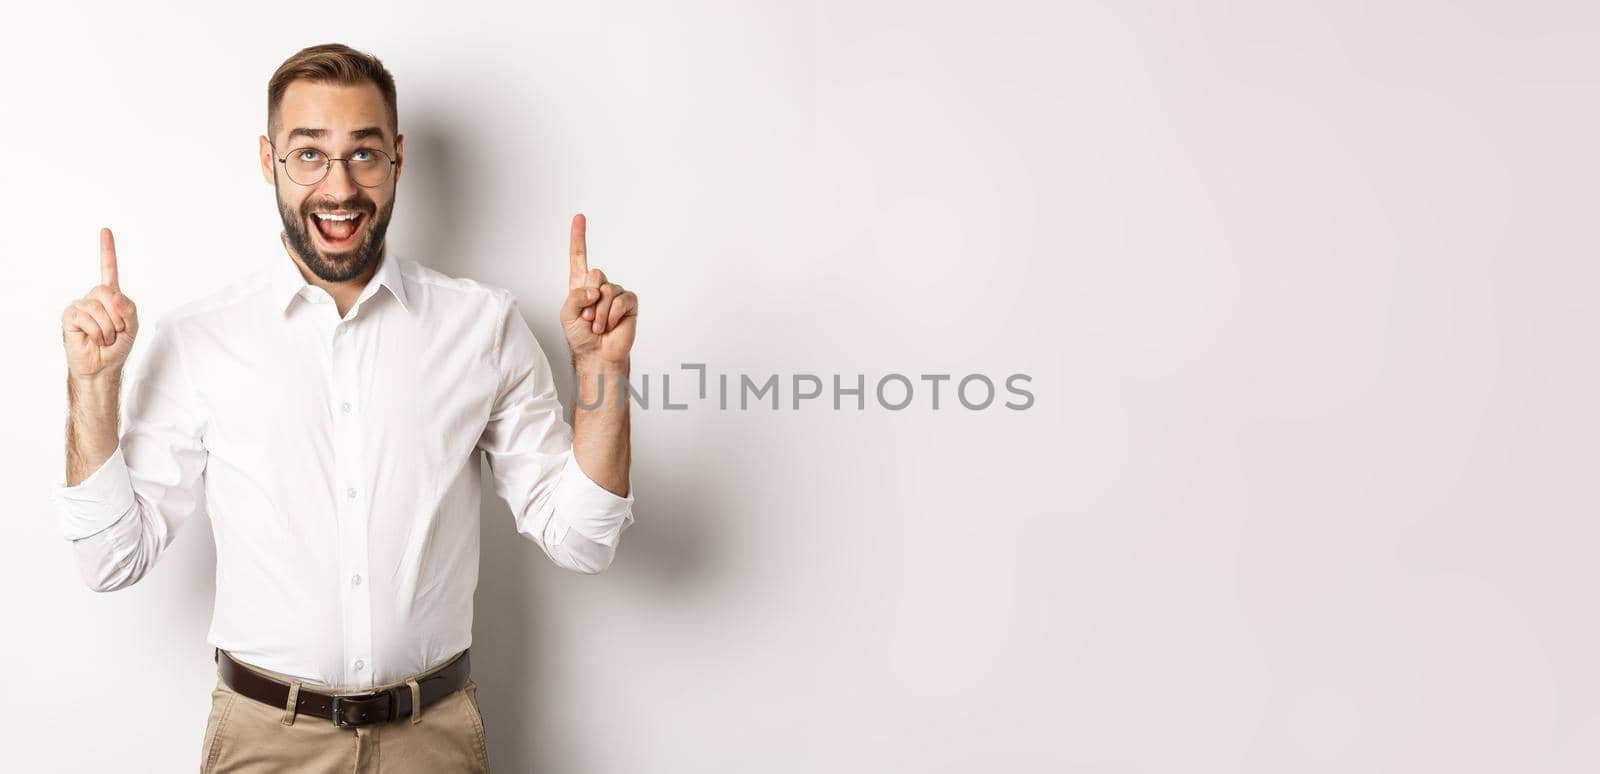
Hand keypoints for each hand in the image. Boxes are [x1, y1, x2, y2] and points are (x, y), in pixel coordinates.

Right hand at [61, 228, 139, 380]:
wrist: (103, 366)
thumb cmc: (117, 346)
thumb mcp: (132, 326)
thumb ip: (128, 307)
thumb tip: (113, 294)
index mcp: (110, 297)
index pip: (108, 270)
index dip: (107, 250)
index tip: (105, 231)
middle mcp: (93, 298)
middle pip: (107, 292)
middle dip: (118, 316)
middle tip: (116, 332)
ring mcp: (80, 306)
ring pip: (98, 307)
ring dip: (108, 328)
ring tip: (105, 339)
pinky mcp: (70, 316)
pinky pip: (87, 318)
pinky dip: (97, 332)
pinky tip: (93, 339)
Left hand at [560, 213, 637, 366]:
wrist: (597, 354)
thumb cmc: (580, 337)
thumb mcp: (567, 315)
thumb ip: (575, 296)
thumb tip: (595, 289)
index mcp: (581, 286)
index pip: (579, 257)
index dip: (578, 237)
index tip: (579, 217)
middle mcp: (599, 286)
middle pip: (595, 273)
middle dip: (589, 298)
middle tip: (588, 318)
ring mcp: (615, 294)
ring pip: (607, 289)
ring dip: (600, 312)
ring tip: (598, 326)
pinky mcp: (629, 303)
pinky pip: (621, 300)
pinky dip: (613, 314)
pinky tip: (610, 325)